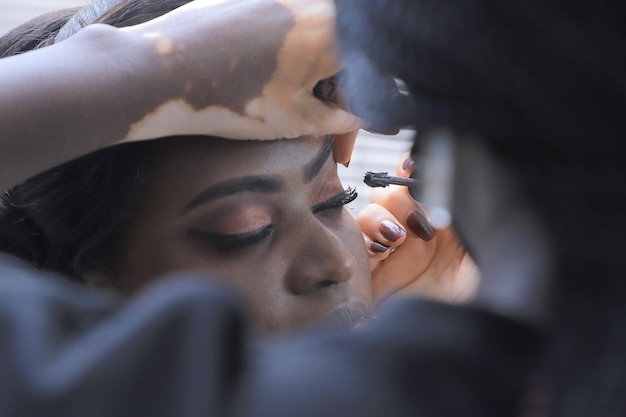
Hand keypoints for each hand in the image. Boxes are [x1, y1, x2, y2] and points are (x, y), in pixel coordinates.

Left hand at [120, 0, 363, 154]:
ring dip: (315, 83)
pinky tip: (274, 88)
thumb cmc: (229, 97)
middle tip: (324, 140)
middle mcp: (310, 4)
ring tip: (295, 116)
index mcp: (332, 31)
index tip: (343, 149)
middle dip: (337, 103)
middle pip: (341, 59)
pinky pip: (286, 33)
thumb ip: (338, 120)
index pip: (363, 79)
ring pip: (315, 45)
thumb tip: (357, 121)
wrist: (160, 72)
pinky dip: (290, 62)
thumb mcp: (295, 119)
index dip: (357, 121)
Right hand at [356, 153, 479, 304]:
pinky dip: (363, 239)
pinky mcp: (375, 276)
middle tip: (417, 218)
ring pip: (371, 216)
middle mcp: (419, 234)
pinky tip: (381, 250)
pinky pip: (357, 245)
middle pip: (392, 195)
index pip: (422, 185)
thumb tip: (445, 175)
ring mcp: (395, 255)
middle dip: (397, 196)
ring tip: (398, 238)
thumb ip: (467, 209)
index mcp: (448, 221)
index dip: (413, 170)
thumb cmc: (488, 295)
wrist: (465, 340)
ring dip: (379, 217)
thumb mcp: (487, 244)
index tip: (413, 167)